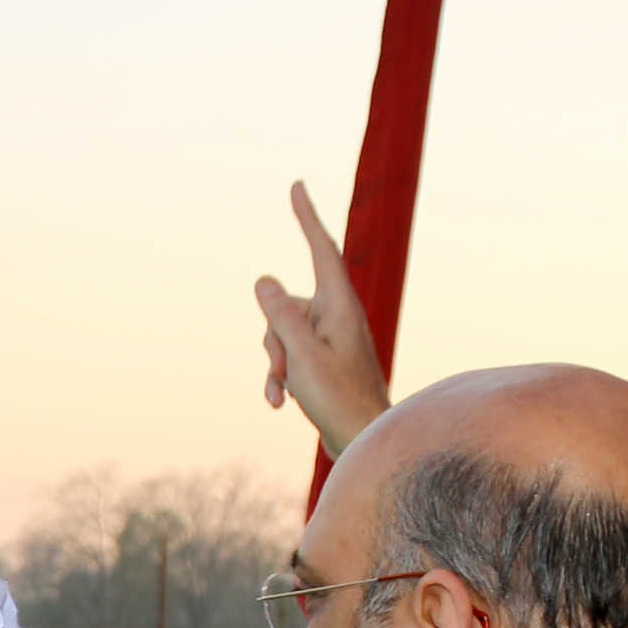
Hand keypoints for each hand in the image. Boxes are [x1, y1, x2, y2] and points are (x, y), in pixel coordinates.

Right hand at [257, 180, 389, 453]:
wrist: (363, 440)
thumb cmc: (338, 399)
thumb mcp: (300, 355)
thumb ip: (281, 316)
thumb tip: (264, 280)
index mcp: (340, 307)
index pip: (321, 249)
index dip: (307, 217)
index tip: (297, 187)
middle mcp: (338, 316)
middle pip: (288, 305)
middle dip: (273, 336)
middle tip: (283, 370)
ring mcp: (332, 338)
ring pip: (284, 333)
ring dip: (276, 363)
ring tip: (284, 393)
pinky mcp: (325, 359)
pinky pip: (292, 354)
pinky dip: (283, 375)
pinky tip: (281, 403)